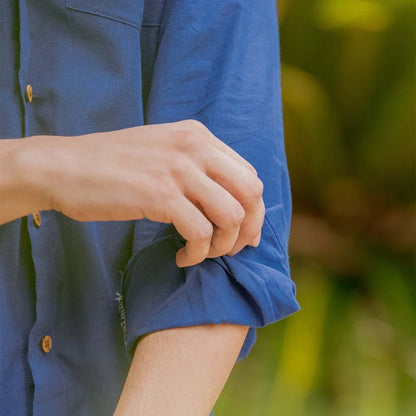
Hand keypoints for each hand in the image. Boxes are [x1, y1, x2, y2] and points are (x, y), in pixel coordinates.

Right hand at [25, 120, 264, 266]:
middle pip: (251, 194)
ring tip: (199, 254)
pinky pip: (200, 233)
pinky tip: (181, 258)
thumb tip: (227, 202)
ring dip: (221, 245)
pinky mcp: (160, 195)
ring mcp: (178, 169)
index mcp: (198, 136)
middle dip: (247, 230)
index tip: (242, 235)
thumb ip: (196, 168)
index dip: (253, 211)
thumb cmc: (112, 166)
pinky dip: (197, 253)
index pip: (249, 175)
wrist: (63, 166)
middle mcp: (195, 147)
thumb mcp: (162, 152)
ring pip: (232, 216)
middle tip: (228, 250)